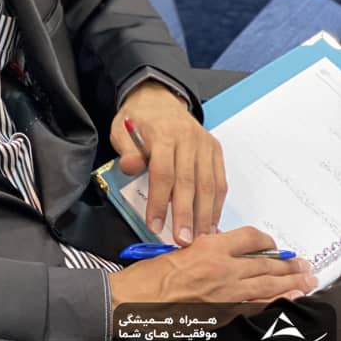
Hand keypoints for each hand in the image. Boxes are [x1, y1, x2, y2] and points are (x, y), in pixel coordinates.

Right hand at [109, 228, 317, 308]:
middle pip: (264, 264)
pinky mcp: (223, 312)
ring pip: (266, 286)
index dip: (265, 241)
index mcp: (209, 247)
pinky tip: (285, 300)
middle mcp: (222, 268)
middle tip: (301, 264)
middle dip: (286, 265)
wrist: (136, 301)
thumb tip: (222, 247)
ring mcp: (225, 293)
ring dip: (288, 283)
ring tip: (304, 280)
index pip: (250, 238)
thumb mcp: (178, 248)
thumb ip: (204, 247)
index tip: (271, 245)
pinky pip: (256, 306)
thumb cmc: (150, 275)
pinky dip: (274, 302)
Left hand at [111, 80, 226, 244]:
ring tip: (200, 239)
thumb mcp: (121, 129)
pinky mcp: (215, 150)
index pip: (163, 172)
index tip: (154, 225)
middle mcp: (188, 138)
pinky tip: (211, 223)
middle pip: (189, 181)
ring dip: (205, 215)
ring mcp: (205, 144)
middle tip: (183, 241)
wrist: (159, 98)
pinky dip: (217, 204)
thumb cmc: (139, 119)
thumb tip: (131, 167)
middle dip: (186, 214)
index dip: (159, 201)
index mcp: (163, 133)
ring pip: (208, 184)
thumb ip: (126, 150)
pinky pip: (219, 180)